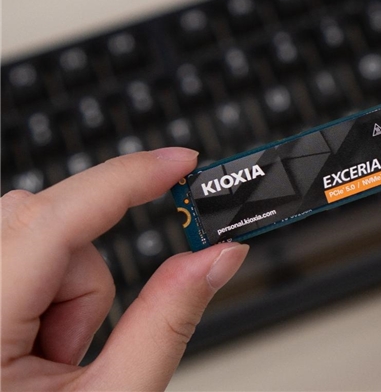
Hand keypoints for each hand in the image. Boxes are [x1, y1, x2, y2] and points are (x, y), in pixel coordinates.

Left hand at [1, 147, 248, 389]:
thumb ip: (170, 318)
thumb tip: (218, 256)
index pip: (53, 221)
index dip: (127, 179)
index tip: (181, 162)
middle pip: (44, 222)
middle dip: (89, 274)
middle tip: (84, 343)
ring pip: (35, 236)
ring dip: (67, 287)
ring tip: (53, 360)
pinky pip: (19, 251)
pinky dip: (45, 287)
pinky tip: (31, 346)